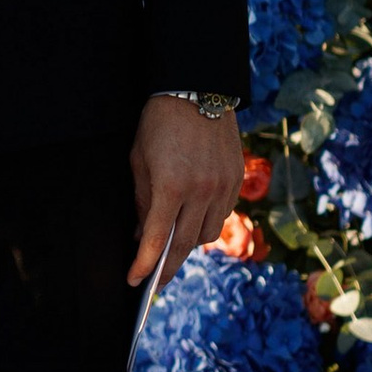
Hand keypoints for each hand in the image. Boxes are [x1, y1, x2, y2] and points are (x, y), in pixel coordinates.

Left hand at [127, 94, 241, 290]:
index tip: (134, 281)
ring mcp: (222, 187)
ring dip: (189, 245)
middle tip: (155, 281)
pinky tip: (193, 221)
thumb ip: (142, 202)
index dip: (144, 265)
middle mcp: (201, 191)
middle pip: (184, 245)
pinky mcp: (236, 180)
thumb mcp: (139, 161)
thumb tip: (143, 236)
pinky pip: (222, 215)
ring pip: (208, 235)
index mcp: (170, 186)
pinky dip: (207, 224)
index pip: (156, 240)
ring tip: (173, 247)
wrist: (197, 90)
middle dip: (167, 267)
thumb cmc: (159, 124)